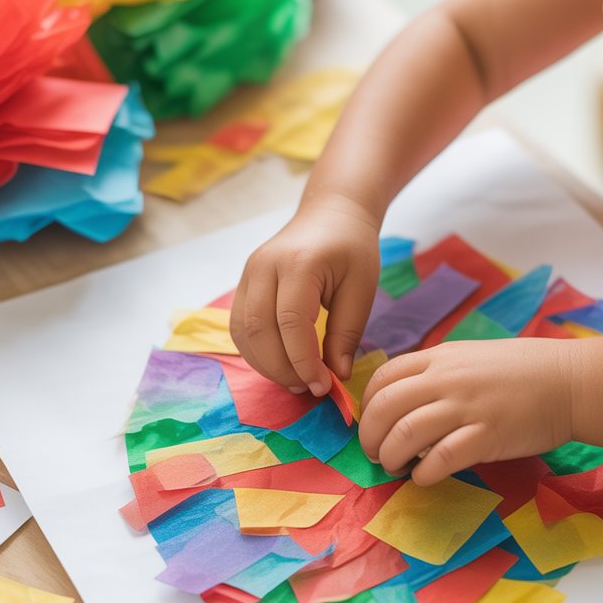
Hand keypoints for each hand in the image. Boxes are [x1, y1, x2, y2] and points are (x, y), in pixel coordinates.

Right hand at [230, 192, 380, 394]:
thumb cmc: (352, 248)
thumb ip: (347, 332)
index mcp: (298, 264)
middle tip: (309, 388)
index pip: (290, 323)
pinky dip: (256, 352)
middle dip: (282, 369)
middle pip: (259, 331)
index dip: (304, 362)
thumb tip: (336, 375)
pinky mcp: (243, 283)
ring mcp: (248, 274)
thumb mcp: (362, 288)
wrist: (330, 214)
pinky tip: (280, 364)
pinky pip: (240, 326)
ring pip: (243, 332)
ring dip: (266, 365)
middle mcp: (264, 267)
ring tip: (296, 381)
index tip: (324, 385)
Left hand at [358, 340, 574, 484]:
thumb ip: (437, 374)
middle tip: (376, 455)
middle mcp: (446, 379)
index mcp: (439, 357)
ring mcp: (466, 407)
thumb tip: (404, 402)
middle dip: (370, 438)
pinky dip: (423, 474)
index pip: (382, 377)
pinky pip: (439, 459)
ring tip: (397, 468)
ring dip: (391, 458)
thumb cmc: (522, 371)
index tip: (373, 425)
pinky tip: (425, 477)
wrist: (569, 381)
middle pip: (385, 408)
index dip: (367, 407)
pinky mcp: (486, 436)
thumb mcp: (470, 358)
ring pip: (405, 434)